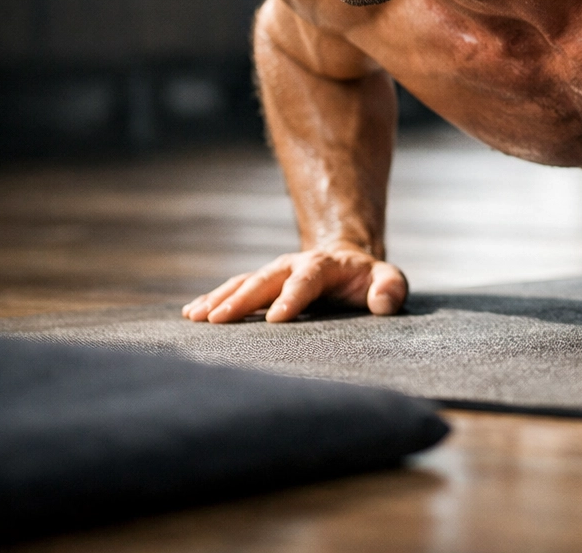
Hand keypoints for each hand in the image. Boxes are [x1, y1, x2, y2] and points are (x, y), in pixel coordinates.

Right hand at [181, 247, 406, 323]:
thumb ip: (390, 289)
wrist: (346, 261)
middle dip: (242, 299)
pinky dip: (211, 299)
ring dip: (220, 299)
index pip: (307, 280)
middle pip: (265, 279)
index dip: (292, 297)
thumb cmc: (368, 279)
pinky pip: (233, 289)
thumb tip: (382, 303)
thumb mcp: (388, 279)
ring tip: (197, 317)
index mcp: (324, 265)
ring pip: (243, 283)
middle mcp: (293, 265)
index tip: (275, 318)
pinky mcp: (260, 283)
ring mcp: (273, 273)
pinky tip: (190, 314)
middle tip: (219, 319)